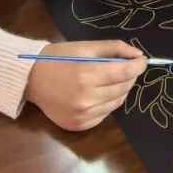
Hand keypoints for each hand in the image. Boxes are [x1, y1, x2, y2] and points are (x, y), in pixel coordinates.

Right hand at [25, 40, 146, 131]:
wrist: (30, 79)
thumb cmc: (58, 58)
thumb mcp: (85, 46)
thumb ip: (114, 48)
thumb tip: (137, 55)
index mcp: (87, 74)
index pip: (125, 71)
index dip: (138, 65)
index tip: (142, 60)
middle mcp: (86, 98)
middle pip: (124, 87)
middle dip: (129, 75)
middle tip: (125, 67)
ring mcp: (82, 115)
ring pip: (117, 102)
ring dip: (120, 90)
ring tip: (110, 80)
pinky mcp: (79, 126)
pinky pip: (105, 114)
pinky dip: (107, 103)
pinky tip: (98, 94)